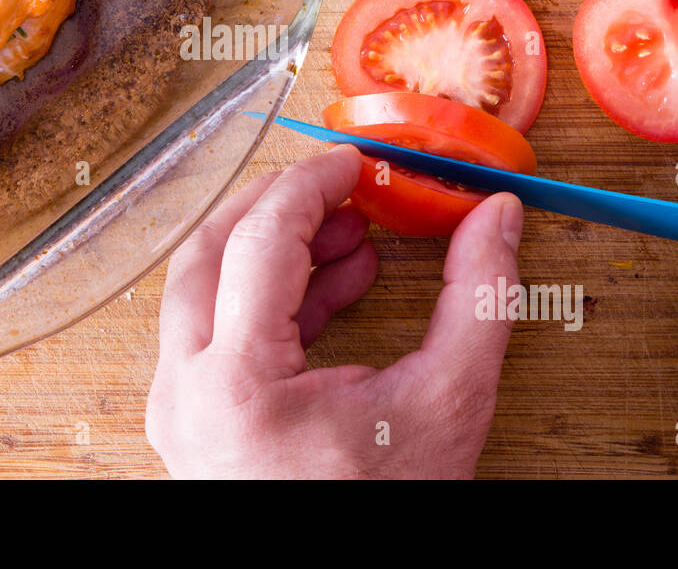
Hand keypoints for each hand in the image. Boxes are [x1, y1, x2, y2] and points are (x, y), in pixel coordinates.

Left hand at [146, 145, 523, 477]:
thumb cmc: (383, 515)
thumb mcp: (446, 408)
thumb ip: (478, 303)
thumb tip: (497, 218)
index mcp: (238, 384)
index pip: (259, 240)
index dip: (312, 184)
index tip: (356, 162)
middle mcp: (188, 391)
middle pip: (211, 250)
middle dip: (281, 206)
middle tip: (344, 187)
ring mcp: (181, 408)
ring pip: (203, 288)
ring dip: (273, 248)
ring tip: (351, 236)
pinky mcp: (193, 420)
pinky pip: (216, 332)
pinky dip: (269, 297)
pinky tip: (337, 284)